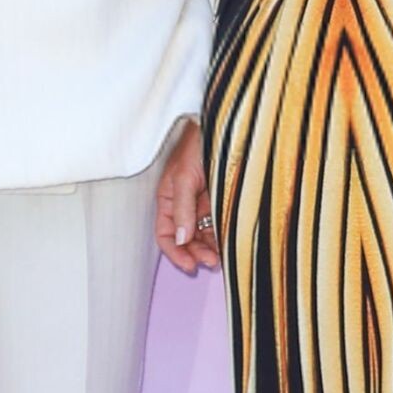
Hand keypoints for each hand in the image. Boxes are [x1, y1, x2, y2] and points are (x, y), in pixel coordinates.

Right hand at [155, 119, 219, 274]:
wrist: (225, 127)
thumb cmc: (198, 144)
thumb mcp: (184, 176)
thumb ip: (182, 208)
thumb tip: (181, 238)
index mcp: (167, 198)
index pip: (165, 234)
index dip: (175, 252)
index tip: (190, 265)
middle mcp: (183, 203)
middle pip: (185, 239)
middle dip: (196, 253)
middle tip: (212, 261)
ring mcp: (202, 203)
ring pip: (202, 235)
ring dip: (209, 248)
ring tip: (222, 256)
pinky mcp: (219, 200)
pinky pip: (217, 224)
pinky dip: (220, 236)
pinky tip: (228, 243)